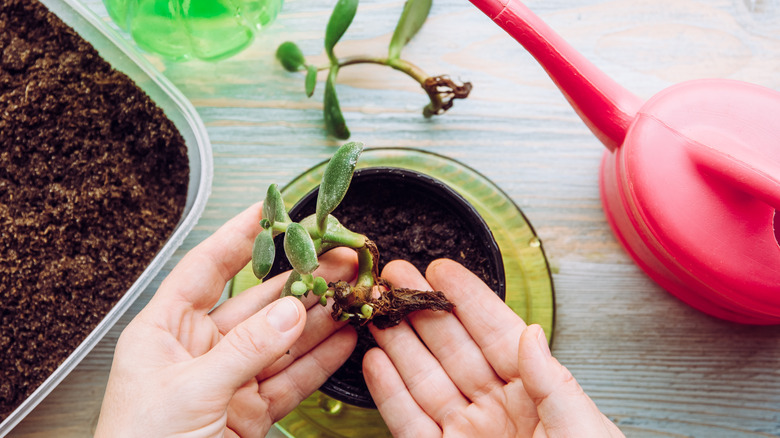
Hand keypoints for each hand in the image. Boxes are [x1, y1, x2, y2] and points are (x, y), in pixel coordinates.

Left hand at [95, 203, 357, 437]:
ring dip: (319, 317)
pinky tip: (344, 339)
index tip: (271, 209)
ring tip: (353, 292)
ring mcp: (228, 381)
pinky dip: (320, 361)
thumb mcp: (190, 392)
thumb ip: (245, 351)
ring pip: (281, 340)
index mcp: (165, 332)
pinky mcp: (251, 412)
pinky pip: (291, 379)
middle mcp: (199, 350)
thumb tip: (290, 312)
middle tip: (339, 258)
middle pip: (257, 302)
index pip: (206, 269)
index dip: (239, 236)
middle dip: (301, 279)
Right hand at [363, 259, 623, 437]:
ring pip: (424, 379)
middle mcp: (497, 407)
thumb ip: (553, 379)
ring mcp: (466, 434)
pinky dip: (389, 393)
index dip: (467, 299)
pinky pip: (409, 422)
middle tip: (395, 276)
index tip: (441, 269)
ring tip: (378, 310)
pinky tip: (375, 362)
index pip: (495, 333)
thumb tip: (530, 332)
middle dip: (421, 309)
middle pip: (451, 348)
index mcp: (536, 392)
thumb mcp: (584, 428)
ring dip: (398, 343)